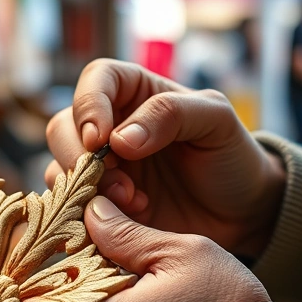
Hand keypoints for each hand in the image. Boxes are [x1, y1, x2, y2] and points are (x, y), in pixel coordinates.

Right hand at [45, 59, 285, 257]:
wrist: (242, 214)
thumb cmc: (231, 157)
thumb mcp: (216, 121)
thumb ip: (170, 114)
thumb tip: (119, 138)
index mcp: (137, 93)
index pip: (96, 80)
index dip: (89, 106)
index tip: (100, 139)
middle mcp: (110, 127)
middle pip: (63, 127)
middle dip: (80, 156)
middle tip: (117, 182)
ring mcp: (102, 168)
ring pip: (59, 168)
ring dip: (87, 189)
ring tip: (134, 203)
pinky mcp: (100, 205)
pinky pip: (70, 206)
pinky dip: (88, 215)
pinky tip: (127, 221)